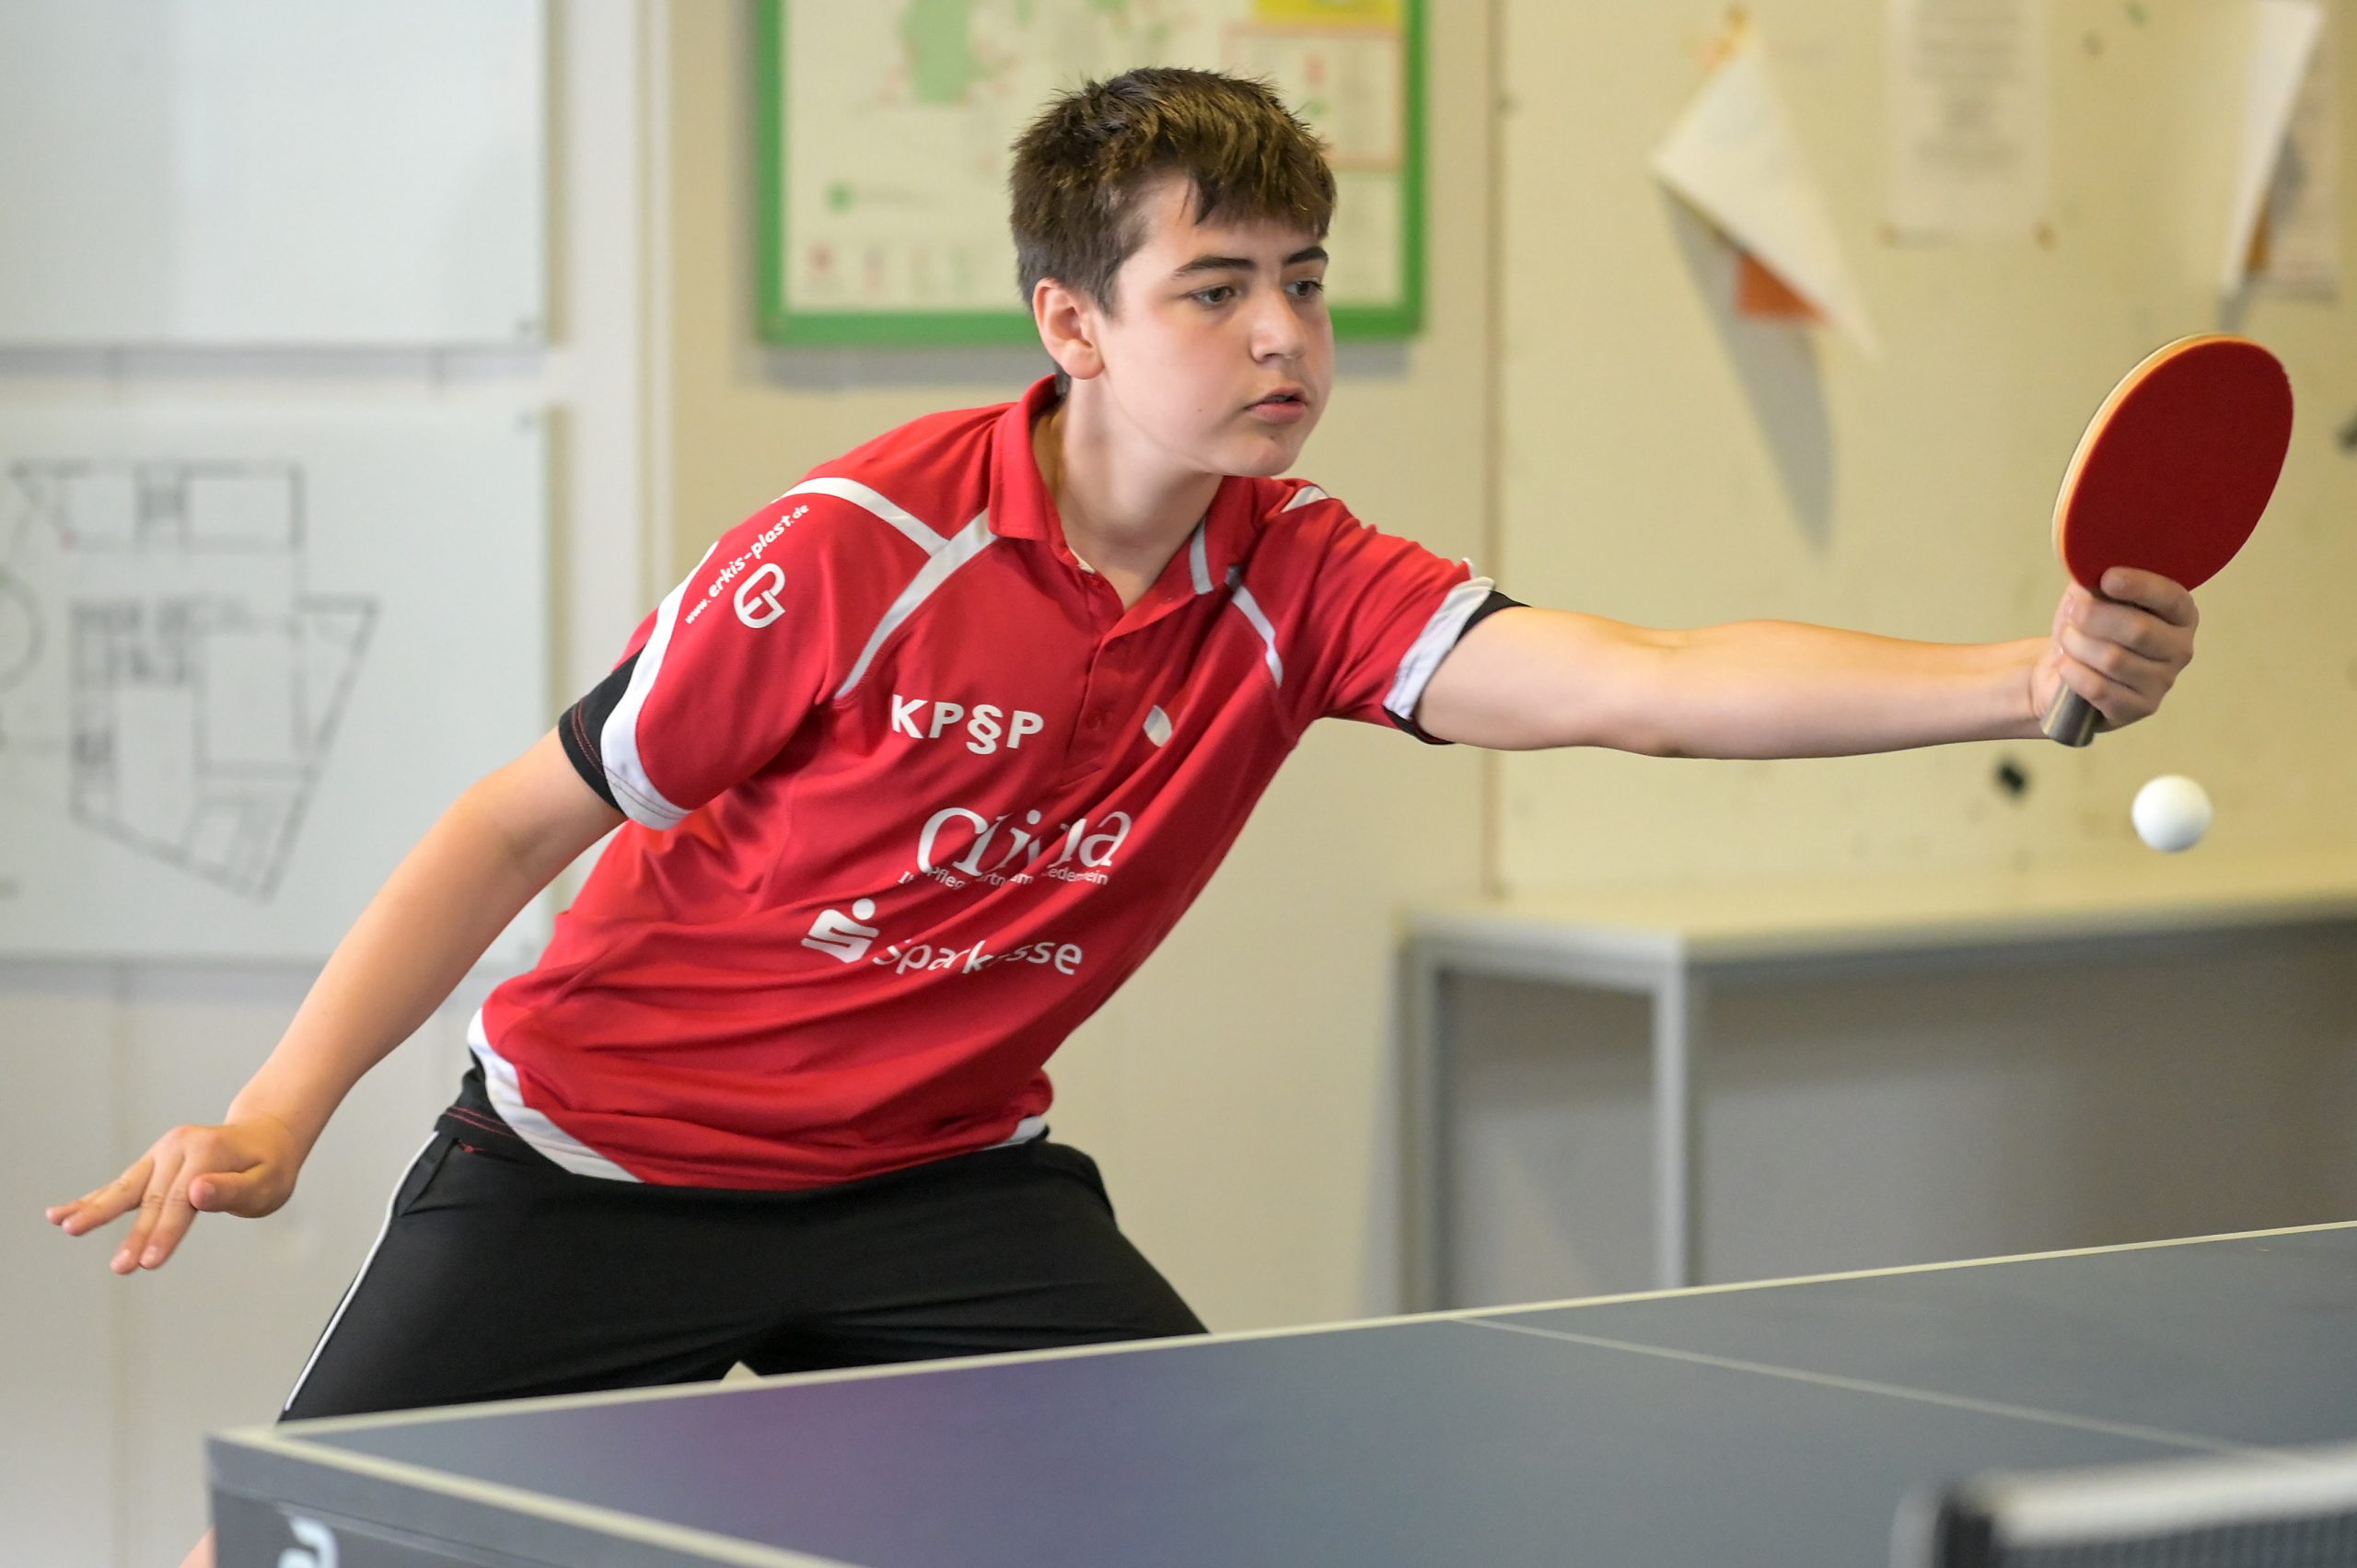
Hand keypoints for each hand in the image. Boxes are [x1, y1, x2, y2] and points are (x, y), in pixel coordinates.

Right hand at [46, 1115, 303, 1273]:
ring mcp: (162, 1152)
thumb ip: (233, 1190)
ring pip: (125, 1188)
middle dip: (136, 1235)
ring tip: (67, 1227)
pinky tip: (59, 1214)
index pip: (180, 1200)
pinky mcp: (151, 1163)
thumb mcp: (267, 1182)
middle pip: (151, 1198)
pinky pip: (119, 1185)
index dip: (165, 1233)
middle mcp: (178, 1147)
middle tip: (120, 1267)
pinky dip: (91, 1200)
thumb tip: (197, 1193)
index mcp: (207, 1151)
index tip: (149, 1262)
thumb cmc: (269, 1167)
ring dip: (95, 1210)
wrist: (266, 1137)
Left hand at [2029, 568, 2196, 732]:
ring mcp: (2163, 682)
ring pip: (2114, 660)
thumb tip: (2091, 561)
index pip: (2170, 598)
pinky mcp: (2139, 709)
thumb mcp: (2092, 595)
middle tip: (2073, 612)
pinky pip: (2100, 689)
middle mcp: (2180, 648)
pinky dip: (2074, 673)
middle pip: (2139, 630)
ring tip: (2067, 640)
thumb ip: (2100, 577)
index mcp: (2179, 614)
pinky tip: (2066, 665)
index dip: (2139, 586)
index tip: (2107, 578)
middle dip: (2095, 618)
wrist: (2063, 670)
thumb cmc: (2086, 627)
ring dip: (2078, 645)